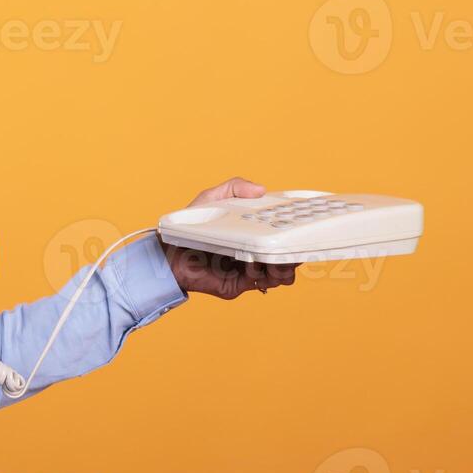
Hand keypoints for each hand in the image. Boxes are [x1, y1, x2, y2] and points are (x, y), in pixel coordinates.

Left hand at [158, 177, 299, 298]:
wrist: (168, 255)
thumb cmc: (188, 226)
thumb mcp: (211, 198)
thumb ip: (235, 187)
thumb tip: (261, 189)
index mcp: (253, 231)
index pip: (281, 233)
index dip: (295, 231)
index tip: (304, 226)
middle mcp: (255, 251)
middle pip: (289, 256)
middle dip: (296, 252)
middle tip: (295, 246)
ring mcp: (250, 269)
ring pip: (283, 274)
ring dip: (285, 266)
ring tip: (276, 257)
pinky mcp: (241, 284)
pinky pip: (264, 282)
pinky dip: (266, 274)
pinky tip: (255, 263)